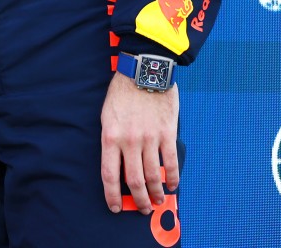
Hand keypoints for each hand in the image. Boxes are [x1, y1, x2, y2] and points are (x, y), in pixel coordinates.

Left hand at [100, 70, 178, 213]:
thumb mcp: (107, 116)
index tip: (115, 206)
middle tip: (143, 209)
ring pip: (153, 175)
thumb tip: (118, 164)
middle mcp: (129, 141)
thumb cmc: (122, 92)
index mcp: (110, 137)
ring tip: (158, 201)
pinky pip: (170, 162)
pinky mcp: (167, 134)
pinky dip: (173, 177)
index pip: (109, 174)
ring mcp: (149, 138)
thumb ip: (112, 140)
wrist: (144, 71)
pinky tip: (173, 185)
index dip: (112, 194)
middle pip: (134, 180)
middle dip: (139, 199)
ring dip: (157, 193)